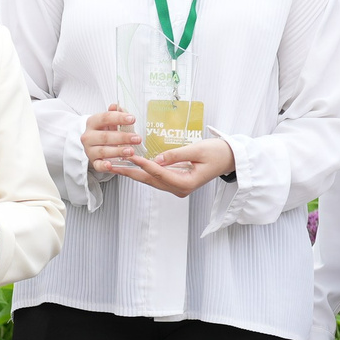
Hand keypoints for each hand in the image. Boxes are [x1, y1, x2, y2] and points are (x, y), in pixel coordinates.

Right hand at [83, 106, 139, 176]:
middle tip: (137, 138)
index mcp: (92, 122)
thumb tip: (116, 106)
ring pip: (103, 151)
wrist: (93, 145)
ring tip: (131, 151)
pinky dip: (104, 166)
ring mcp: (90, 150)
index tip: (132, 119)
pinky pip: (98, 165)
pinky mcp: (93, 162)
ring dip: (118, 151)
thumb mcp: (109, 121)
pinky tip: (111, 165)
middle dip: (123, 137)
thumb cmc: (104, 131)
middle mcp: (88, 136)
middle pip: (105, 136)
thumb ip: (115, 114)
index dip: (119, 118)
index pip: (105, 118)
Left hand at [116, 135, 236, 198]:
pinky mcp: (176, 182)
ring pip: (150, 180)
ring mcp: (177, 187)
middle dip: (129, 172)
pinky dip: (143, 172)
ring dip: (133, 173)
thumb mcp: (197, 150)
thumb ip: (176, 155)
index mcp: (185, 183)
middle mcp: (179, 189)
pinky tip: (131, 166)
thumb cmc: (217, 152)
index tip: (129, 156)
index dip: (143, 164)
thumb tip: (157, 158)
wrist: (229, 159)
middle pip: (149, 180)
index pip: (159, 172)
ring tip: (115, 166)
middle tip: (111, 165)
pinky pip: (156, 178)